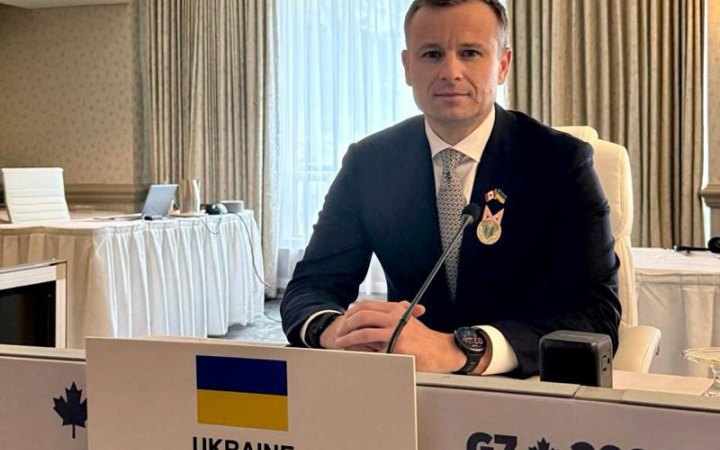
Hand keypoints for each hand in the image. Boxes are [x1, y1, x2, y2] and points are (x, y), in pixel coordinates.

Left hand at [332, 300, 466, 372]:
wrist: (441, 350)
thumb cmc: (424, 339)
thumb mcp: (409, 320)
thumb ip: (396, 314)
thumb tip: (379, 311)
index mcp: (395, 309)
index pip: (366, 305)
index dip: (352, 312)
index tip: (344, 320)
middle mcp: (395, 316)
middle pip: (362, 315)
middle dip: (346, 324)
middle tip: (339, 333)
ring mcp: (396, 331)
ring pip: (364, 331)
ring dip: (348, 338)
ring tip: (340, 343)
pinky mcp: (397, 346)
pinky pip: (373, 349)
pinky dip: (360, 351)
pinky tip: (354, 354)